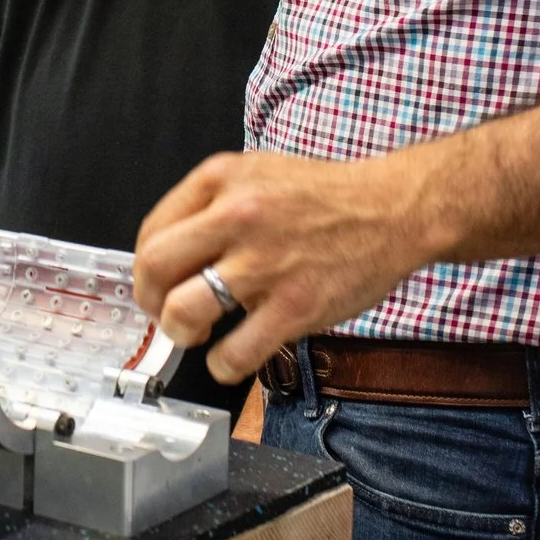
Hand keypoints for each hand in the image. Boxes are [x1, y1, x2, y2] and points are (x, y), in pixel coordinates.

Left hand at [132, 149, 440, 383]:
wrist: (393, 209)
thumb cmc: (327, 196)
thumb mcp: (257, 173)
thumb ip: (212, 204)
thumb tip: (171, 253)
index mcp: (221, 179)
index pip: (152, 231)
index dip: (146, 268)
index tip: (155, 285)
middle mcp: (237, 216)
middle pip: (155, 268)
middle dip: (151, 301)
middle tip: (165, 313)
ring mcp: (265, 263)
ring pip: (184, 311)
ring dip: (181, 333)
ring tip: (197, 333)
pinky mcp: (295, 306)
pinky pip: (236, 352)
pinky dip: (224, 365)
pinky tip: (232, 358)